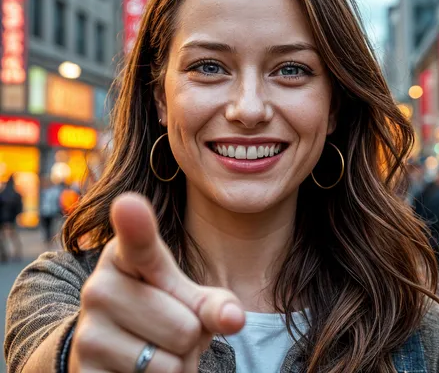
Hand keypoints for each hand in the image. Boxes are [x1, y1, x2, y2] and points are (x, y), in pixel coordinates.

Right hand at [69, 193, 244, 372]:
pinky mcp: (85, 371)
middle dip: (189, 338)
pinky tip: (137, 369)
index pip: (137, 241)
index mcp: (126, 254)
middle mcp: (100, 287)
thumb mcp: (186, 297)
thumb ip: (211, 302)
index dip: (135, 223)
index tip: (129, 203)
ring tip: (152, 348)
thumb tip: (235, 318)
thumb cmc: (159, 309)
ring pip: (171, 363)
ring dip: (176, 365)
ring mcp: (89, 331)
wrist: (111, 346)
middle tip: (165, 330)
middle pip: (186, 325)